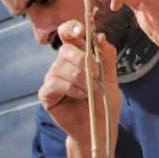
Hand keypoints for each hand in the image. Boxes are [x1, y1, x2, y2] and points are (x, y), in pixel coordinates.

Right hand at [38, 20, 120, 157]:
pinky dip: (69, 88)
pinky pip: (54, 84)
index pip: (68, 34)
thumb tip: (101, 36)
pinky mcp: (47, 94)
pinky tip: (80, 96)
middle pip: (65, 50)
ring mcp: (53, 79)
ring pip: (60, 67)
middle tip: (95, 74)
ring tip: (90, 91)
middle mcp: (62, 65)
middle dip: (81, 61)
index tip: (81, 31)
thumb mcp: (112, 79)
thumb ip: (107, 58)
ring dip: (79, 78)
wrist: (97, 129)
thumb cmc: (104, 105)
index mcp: (77, 56)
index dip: (72, 28)